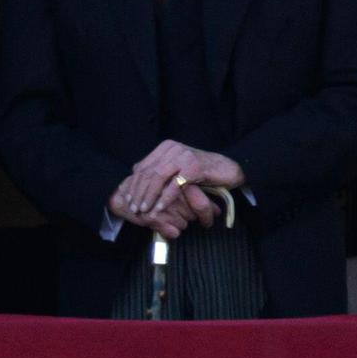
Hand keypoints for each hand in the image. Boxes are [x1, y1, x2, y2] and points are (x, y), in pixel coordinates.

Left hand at [114, 141, 236, 233]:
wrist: (230, 169)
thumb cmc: (203, 171)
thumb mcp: (178, 166)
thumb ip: (160, 167)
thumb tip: (135, 171)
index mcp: (166, 147)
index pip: (143, 166)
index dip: (133, 184)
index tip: (127, 198)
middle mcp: (173, 149)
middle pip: (148, 172)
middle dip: (138, 192)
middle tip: (133, 208)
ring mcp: (183, 156)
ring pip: (158, 178)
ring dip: (149, 196)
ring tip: (144, 210)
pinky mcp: (194, 167)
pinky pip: (174, 185)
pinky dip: (165, 198)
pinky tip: (159, 208)